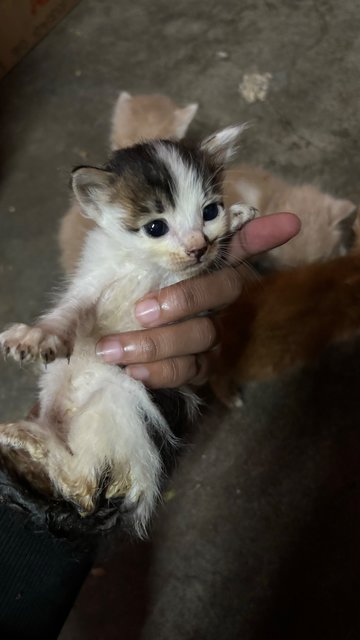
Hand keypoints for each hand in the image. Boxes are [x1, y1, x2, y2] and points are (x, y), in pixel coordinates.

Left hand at [96, 213, 299, 387]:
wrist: (104, 343)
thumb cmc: (110, 294)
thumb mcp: (103, 262)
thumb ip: (104, 240)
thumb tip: (80, 180)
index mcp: (197, 265)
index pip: (235, 244)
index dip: (260, 234)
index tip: (288, 223)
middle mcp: (212, 296)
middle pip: (224, 290)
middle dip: (186, 299)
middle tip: (141, 310)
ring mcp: (210, 332)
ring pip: (203, 334)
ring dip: (157, 343)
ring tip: (111, 348)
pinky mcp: (199, 368)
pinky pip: (191, 371)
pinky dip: (161, 371)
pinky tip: (132, 369)